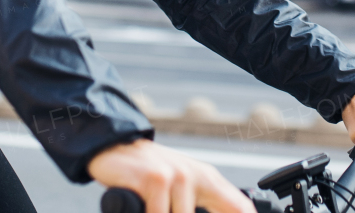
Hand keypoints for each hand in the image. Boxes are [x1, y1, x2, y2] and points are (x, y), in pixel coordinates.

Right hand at [88, 138, 254, 212]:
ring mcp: (177, 176)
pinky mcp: (156, 179)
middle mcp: (197, 176)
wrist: (114, 147)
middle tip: (172, 210)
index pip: (240, 207)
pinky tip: (140, 208)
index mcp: (209, 179)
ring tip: (153, 207)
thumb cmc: (149, 175)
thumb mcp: (181, 188)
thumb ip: (203, 205)